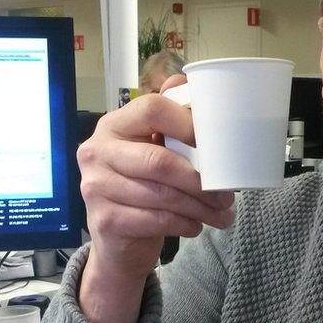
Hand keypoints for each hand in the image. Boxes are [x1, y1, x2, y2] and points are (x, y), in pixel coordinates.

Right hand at [77, 74, 234, 322]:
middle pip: (159, 161)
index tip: (215, 146)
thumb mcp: (154, 149)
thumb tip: (192, 82)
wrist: (118, 240)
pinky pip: (155, 220)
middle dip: (201, 181)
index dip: (188, 124)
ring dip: (200, 207)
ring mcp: (96, 186)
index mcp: (114, 125)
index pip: (152, 108)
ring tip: (222, 213)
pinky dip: (184, 224)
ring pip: (161, 195)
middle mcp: (97, 151)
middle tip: (227, 195)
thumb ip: (169, 119)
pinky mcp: (104, 220)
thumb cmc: (144, 186)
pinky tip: (196, 226)